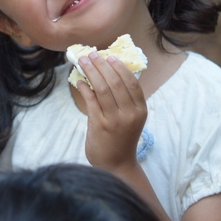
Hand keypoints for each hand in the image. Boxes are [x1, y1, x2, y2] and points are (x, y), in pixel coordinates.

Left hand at [77, 52, 146, 172]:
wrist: (116, 165)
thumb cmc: (122, 138)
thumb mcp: (130, 119)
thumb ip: (124, 99)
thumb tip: (108, 73)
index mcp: (140, 110)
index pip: (132, 83)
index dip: (120, 68)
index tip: (110, 57)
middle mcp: (130, 114)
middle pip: (115, 83)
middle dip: (102, 65)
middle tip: (92, 54)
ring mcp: (114, 120)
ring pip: (102, 89)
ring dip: (91, 72)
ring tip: (83, 62)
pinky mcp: (99, 125)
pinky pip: (91, 100)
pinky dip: (85, 88)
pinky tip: (80, 81)